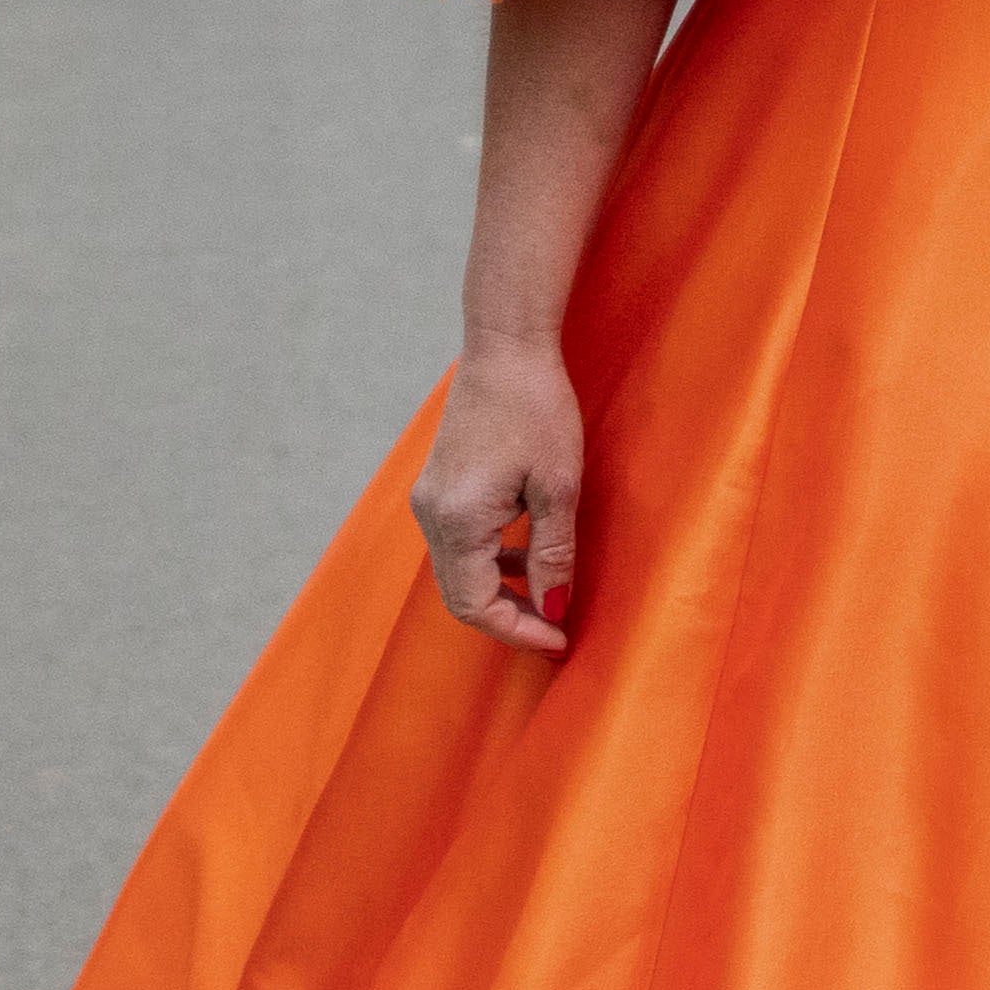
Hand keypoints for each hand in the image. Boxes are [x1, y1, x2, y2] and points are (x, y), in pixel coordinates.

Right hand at [410, 334, 589, 652]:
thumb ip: (553, 555)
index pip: (476, 605)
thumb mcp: (559, 488)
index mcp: (457, 520)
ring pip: (459, 571)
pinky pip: (459, 543)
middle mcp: (431, 514)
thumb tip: (552, 608)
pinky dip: (491, 561)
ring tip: (549, 595)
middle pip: (460, 596)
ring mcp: (430, 500)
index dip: (518, 632)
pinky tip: (528, 554)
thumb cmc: (537, 409)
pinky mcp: (438, 487)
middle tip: (556, 630)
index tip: (559, 642)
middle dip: (509, 619)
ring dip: (501, 591)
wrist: (506, 348)